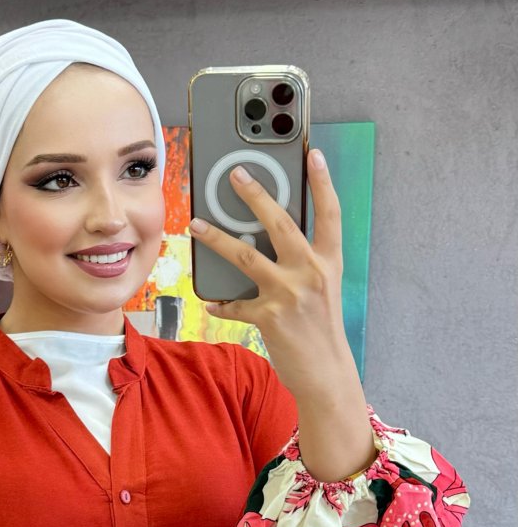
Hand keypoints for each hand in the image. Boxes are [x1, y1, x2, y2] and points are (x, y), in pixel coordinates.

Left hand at [190, 149, 355, 399]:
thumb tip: (268, 241)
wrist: (326, 372)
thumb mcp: (323, 288)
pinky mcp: (269, 316)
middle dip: (254, 194)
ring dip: (217, 238)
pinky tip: (210, 300)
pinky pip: (234, 304)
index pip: (329, 213)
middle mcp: (311, 272)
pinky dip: (220, 302)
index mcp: (329, 262)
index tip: (312, 154)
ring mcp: (290, 293)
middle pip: (279, 223)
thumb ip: (303, 262)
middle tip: (234, 174)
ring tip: (196, 225)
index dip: (322, 182)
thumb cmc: (321, 329)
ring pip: (245, 255)